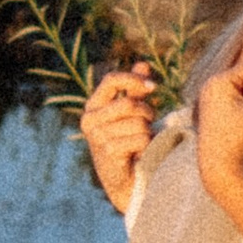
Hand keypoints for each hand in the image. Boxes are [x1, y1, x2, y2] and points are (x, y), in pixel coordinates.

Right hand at [79, 62, 156, 211]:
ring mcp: (97, 138)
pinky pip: (139, 140)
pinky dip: (146, 146)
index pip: (111, 80)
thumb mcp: (130, 112)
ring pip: (137, 123)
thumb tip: (143, 64)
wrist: (124, 178)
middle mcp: (89, 120)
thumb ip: (134, 89)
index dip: (133, 79)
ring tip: (141, 141)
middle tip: (148, 122)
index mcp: (93, 105)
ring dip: (147, 132)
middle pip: (129, 104)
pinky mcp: (108, 154)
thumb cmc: (127, 140)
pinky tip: (139, 152)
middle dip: (146, 112)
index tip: (152, 87)